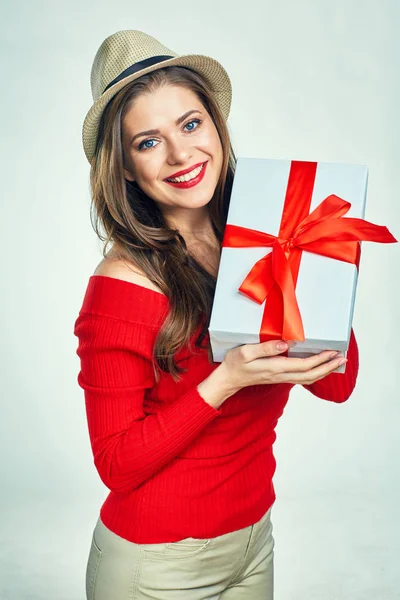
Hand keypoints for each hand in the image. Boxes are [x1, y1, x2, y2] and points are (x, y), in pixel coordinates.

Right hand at [220, 340, 345, 391]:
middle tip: (342, 358)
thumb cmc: (235, 363)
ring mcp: (280, 378)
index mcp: (275, 367)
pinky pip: (302, 378)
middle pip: (311, 375)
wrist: (228, 379)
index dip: (320, 360)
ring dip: (324, 371)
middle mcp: (281, 375)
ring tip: (336, 363)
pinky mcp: (279, 377)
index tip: (332, 352)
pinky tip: (319, 368)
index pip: (304, 365)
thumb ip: (266, 347)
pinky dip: (314, 373)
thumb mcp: (246, 352)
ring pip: (308, 379)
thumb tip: (286, 344)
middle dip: (328, 367)